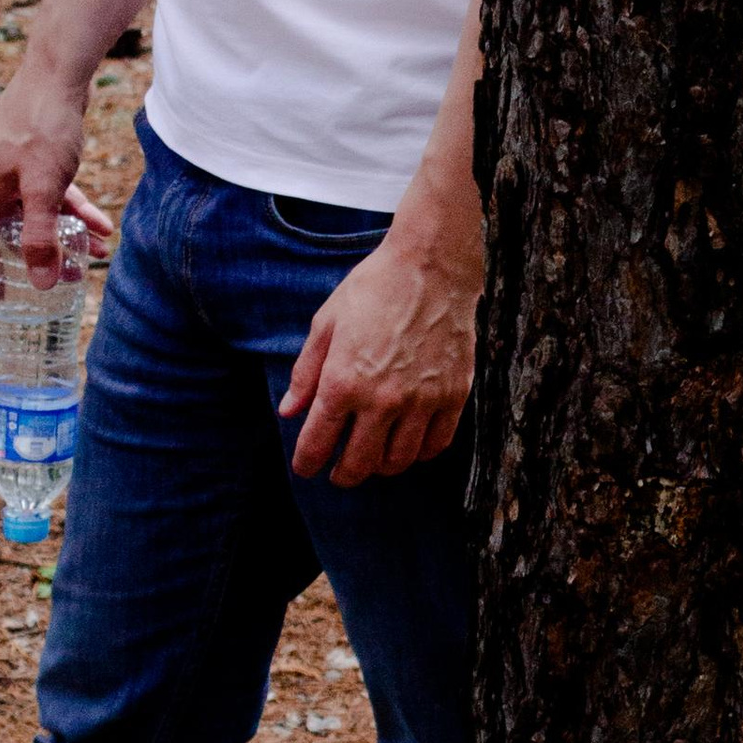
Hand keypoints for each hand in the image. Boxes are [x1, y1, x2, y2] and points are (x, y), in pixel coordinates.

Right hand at [0, 61, 115, 295]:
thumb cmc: (45, 127)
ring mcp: (13, 168)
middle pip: (14, 232)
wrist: (58, 73)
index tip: (1, 307)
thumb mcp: (44, 187)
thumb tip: (43, 281)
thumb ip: (41, 235)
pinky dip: (76, 208)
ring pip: (40, 213)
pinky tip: (103, 224)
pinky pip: (55, 193)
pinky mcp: (36, 156)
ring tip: (98, 255)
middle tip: (71, 282)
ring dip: (68, 234)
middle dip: (44, 258)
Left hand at [282, 225, 478, 484]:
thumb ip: (306, 373)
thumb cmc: (373, 289)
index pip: (318, 443)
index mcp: (343, 382)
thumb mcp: (326, 324)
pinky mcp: (453, 395)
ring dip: (381, 467)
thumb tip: (289, 411)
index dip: (307, 463)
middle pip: (359, 463)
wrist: (431, 266)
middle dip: (344, 475)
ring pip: (399, 460)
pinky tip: (409, 445)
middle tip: (339, 473)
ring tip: (374, 458)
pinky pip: (436, 444)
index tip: (306, 468)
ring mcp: (422, 401)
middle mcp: (382, 399)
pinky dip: (419, 453)